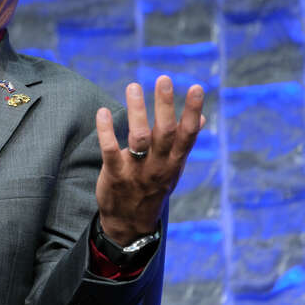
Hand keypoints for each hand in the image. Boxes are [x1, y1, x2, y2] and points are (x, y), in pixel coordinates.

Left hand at [95, 75, 205, 245]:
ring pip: (139, 137)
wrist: (130, 225)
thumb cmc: (153, 188)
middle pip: (165, 132)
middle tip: (163, 79)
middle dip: (165, 105)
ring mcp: (137, 170)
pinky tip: (102, 112)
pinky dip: (106, 130)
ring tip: (133, 86)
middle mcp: (158, 165)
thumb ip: (183, 143)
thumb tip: (202, 118)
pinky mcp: (114, 174)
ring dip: (136, 111)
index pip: (187, 135)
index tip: (197, 88)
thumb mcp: (173, 169)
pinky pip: (110, 149)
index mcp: (174, 162)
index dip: (193, 112)